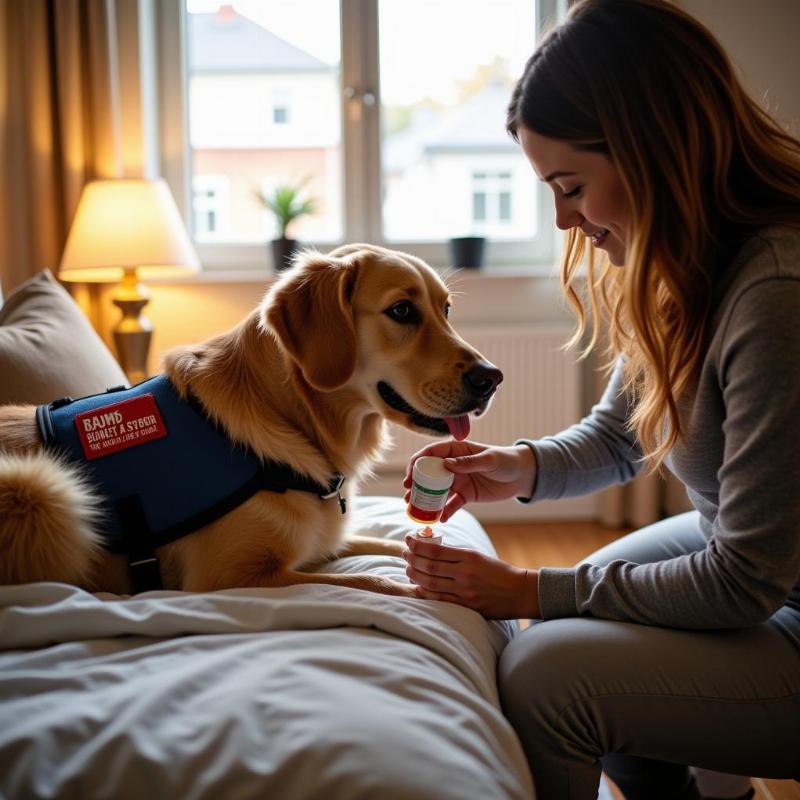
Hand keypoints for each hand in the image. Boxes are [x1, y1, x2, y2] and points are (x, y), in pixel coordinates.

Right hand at [402, 440, 536, 521]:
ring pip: (436, 491)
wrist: (522, 476)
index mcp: (455, 450)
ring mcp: (457, 481)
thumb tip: (447, 464)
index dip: (416, 463)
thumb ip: (469, 462)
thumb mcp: (489, 459)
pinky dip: (445, 511)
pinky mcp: (465, 496)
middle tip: (409, 496)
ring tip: (417, 511)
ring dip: (425, 500)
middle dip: (416, 485)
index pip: (430, 454)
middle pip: (428, 474)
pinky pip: (451, 504)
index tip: (409, 476)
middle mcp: (452, 466)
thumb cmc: (506, 460)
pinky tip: (441, 518)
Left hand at [403, 535, 539, 619]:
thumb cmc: (497, 571)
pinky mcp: (467, 606)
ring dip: (415, 575)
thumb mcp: (478, 556)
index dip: (417, 545)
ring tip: (408, 569)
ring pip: (431, 583)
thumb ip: (456, 554)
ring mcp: (465, 591)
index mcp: (469, 557)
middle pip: (429, 566)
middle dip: (412, 559)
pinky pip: (440, 599)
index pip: (435, 550)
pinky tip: (417, 587)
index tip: (408, 539)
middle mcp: (465, 573)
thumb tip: (430, 549)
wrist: (520, 592)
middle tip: (404, 554)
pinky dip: (425, 593)